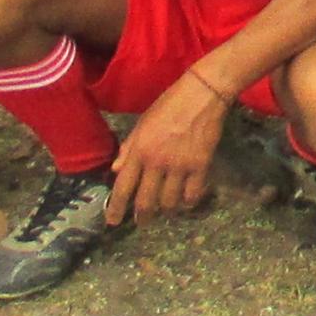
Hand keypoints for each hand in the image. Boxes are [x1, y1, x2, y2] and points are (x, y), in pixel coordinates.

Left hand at [107, 73, 228, 224]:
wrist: (203, 93)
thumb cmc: (170, 104)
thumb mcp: (143, 123)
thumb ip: (129, 148)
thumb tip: (116, 170)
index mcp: (139, 150)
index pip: (123, 186)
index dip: (116, 208)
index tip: (112, 222)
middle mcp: (157, 161)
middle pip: (146, 200)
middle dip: (143, 216)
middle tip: (143, 222)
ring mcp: (179, 165)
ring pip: (169, 202)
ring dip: (166, 209)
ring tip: (167, 209)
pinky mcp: (200, 165)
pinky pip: (192, 194)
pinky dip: (188, 202)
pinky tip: (187, 201)